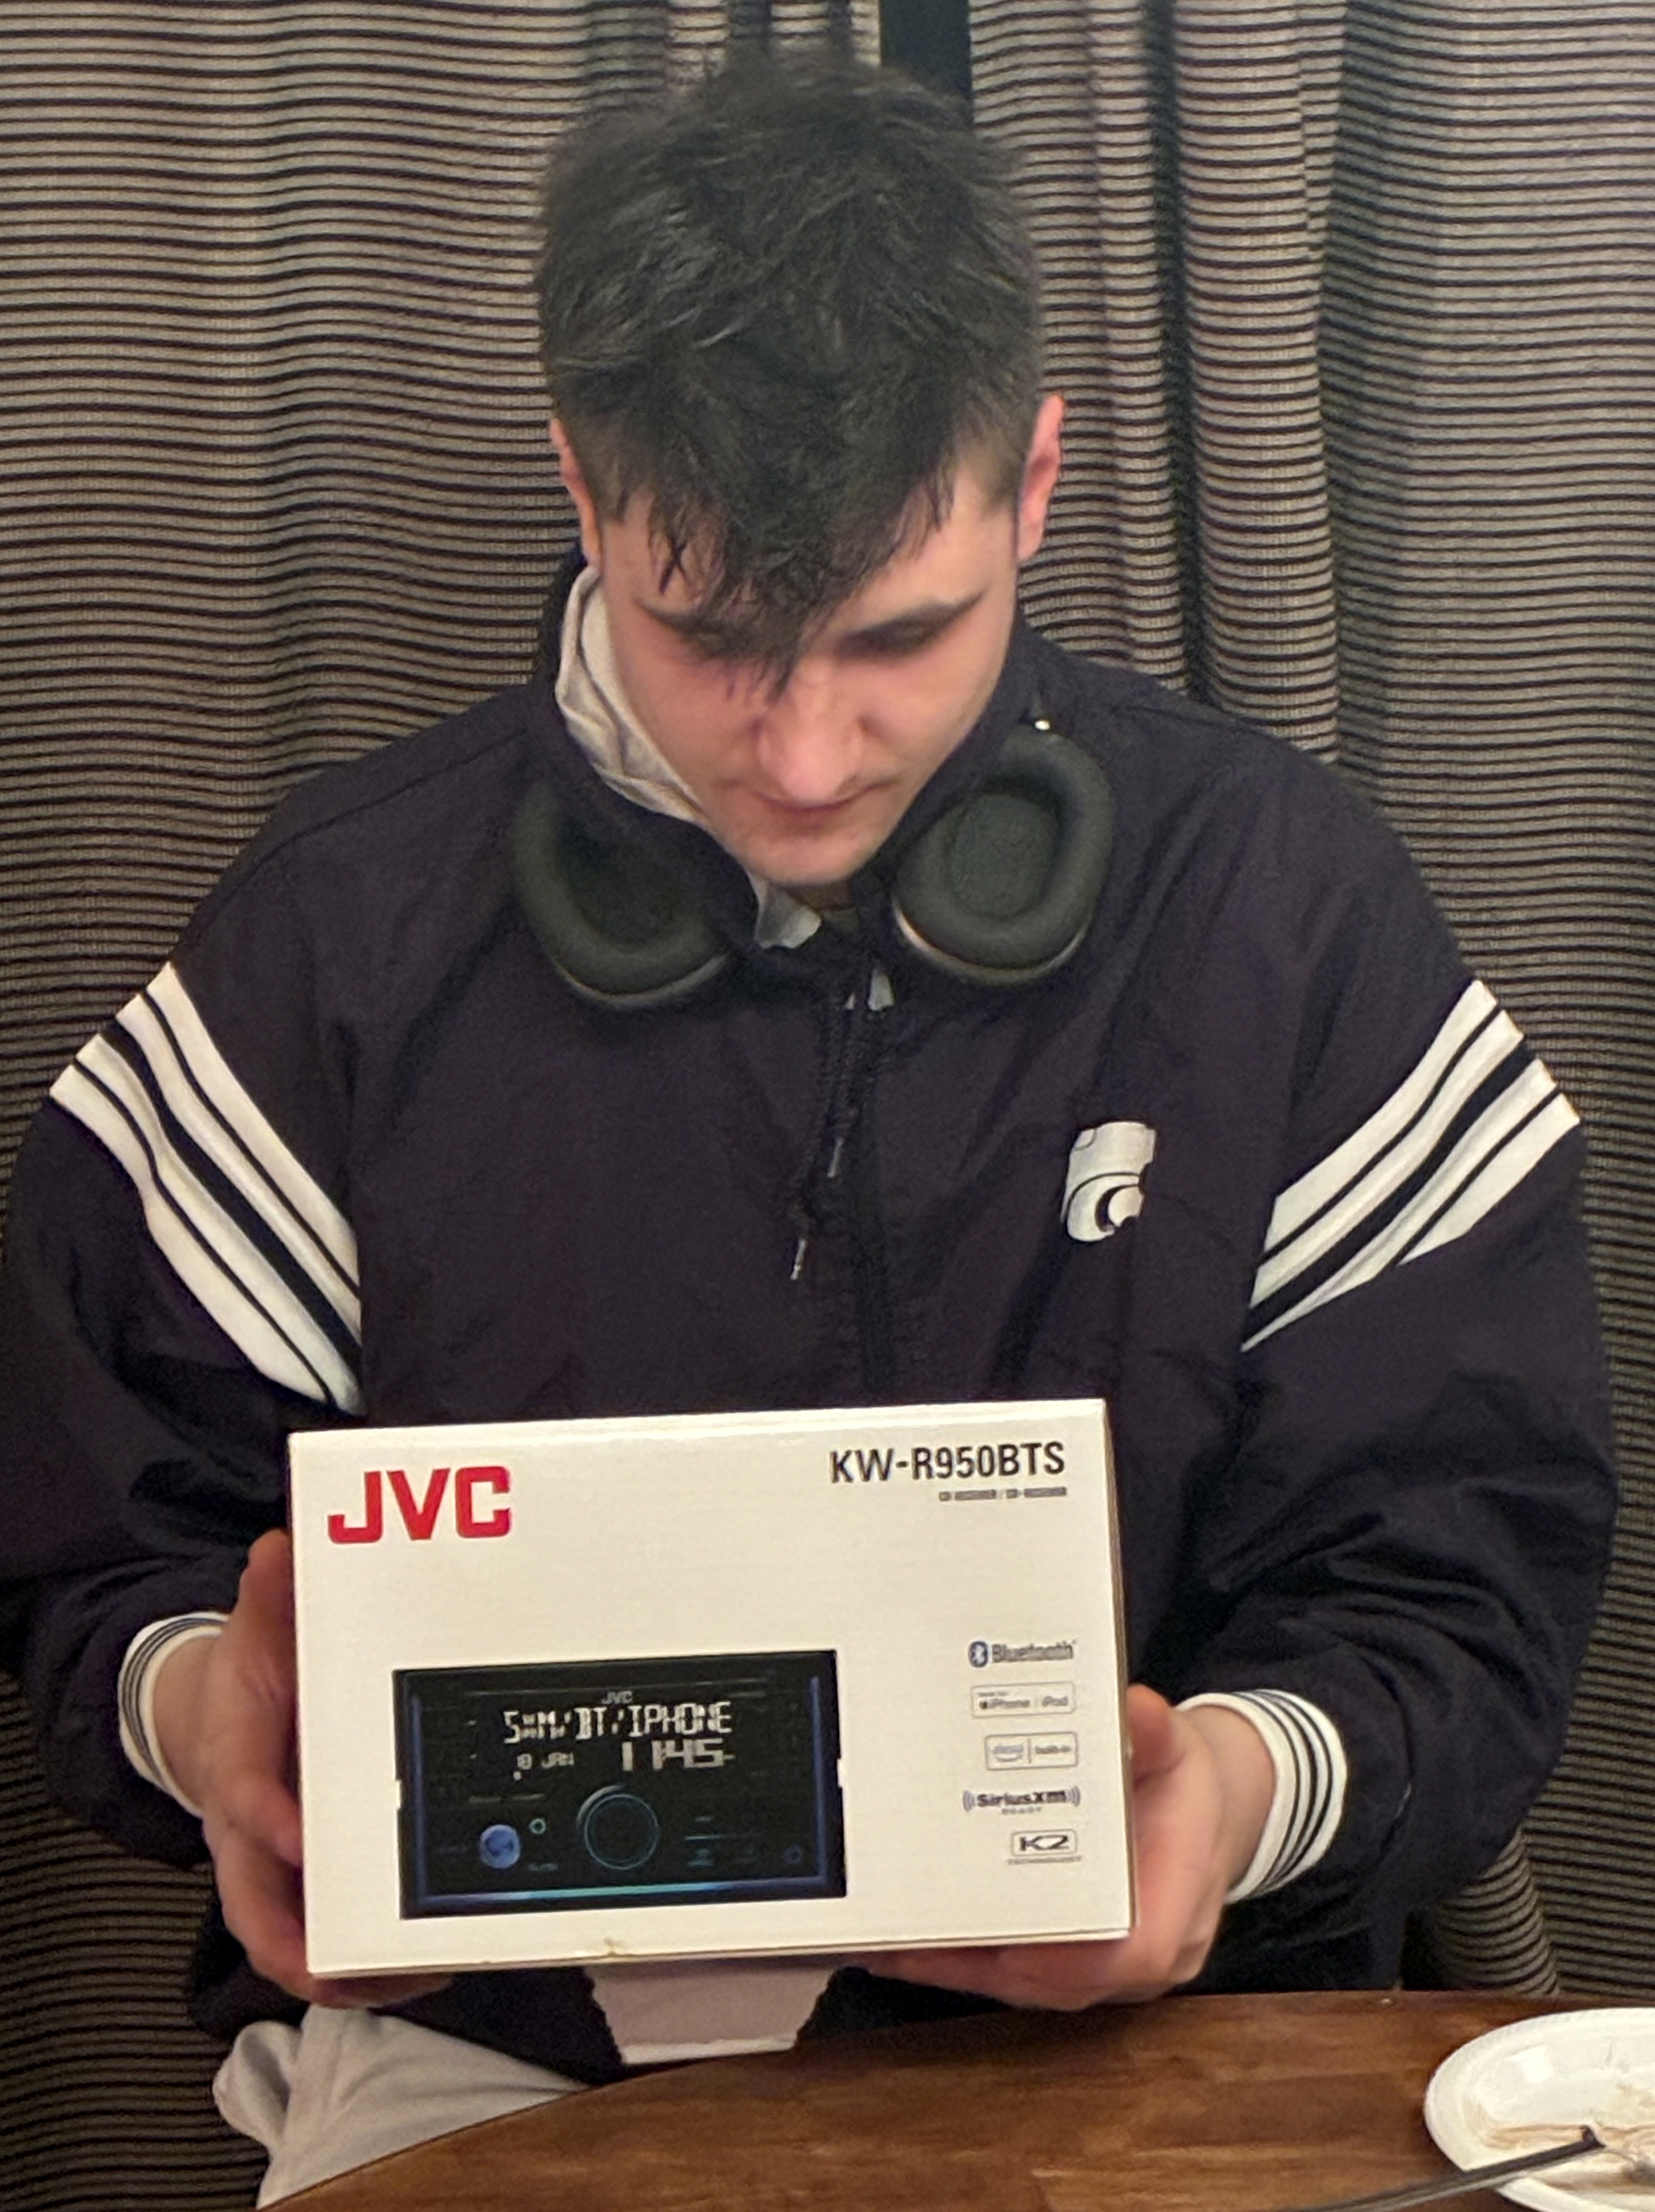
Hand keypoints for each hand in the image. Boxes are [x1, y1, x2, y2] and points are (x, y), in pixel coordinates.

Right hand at [152, 1527, 450, 2010]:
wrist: (223, 1715)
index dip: (274, 1826)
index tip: (309, 1841)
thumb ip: (271, 1594)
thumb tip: (280, 1546)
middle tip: (372, 1961)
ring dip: (352, 1970)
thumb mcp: (258, 1629)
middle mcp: (250, 1833)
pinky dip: (371, 1960)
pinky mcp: (307, 1885)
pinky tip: (429, 1960)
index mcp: (237, 1764)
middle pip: (260, 1912)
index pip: (246, 1801)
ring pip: (295, 1943)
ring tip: (421, 1973)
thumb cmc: (251, 1679)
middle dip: (312, 1946)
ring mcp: (276, 1869)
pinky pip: (329, 1937)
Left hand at [867, 1682, 1273, 2009]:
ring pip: (1026, 1983)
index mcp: (1178, 1916)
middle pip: (1055, 1979)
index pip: (1125, 1956)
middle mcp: (1141, 1958)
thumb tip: (1136, 1709)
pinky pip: (1014, 1971)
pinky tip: (907, 1938)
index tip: (994, 1936)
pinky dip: (962, 1956)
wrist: (1206, 1814)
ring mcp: (1105, 1969)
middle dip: (976, 1959)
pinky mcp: (1072, 1962)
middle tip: (903, 1930)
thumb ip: (1156, 1733)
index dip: (1058, 1958)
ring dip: (958, 1963)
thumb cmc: (1185, 1791)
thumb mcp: (1179, 1749)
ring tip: (887, 1936)